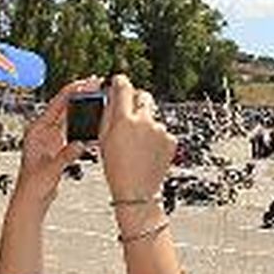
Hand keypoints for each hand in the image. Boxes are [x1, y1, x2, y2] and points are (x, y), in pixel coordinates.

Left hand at [13, 77, 100, 210]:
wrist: (31, 199)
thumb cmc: (33, 186)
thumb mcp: (50, 170)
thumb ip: (65, 156)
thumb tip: (81, 144)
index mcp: (37, 131)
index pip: (56, 105)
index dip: (72, 91)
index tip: (86, 82)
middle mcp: (43, 131)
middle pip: (64, 106)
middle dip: (80, 94)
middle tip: (96, 83)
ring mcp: (51, 137)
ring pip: (70, 116)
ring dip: (82, 107)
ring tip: (97, 96)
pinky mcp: (58, 145)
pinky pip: (73, 129)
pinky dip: (83, 123)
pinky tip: (94, 119)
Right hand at [100, 75, 176, 207]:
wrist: (137, 191)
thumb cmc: (116, 168)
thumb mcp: (103, 139)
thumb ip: (107, 113)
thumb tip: (111, 95)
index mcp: (124, 119)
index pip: (123, 86)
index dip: (119, 82)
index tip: (118, 82)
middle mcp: (144, 121)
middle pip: (143, 95)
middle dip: (136, 100)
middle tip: (129, 112)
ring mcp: (160, 130)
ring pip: (152, 116)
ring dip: (146, 123)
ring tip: (137, 144)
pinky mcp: (171, 139)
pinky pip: (162, 130)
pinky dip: (156, 136)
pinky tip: (147, 151)